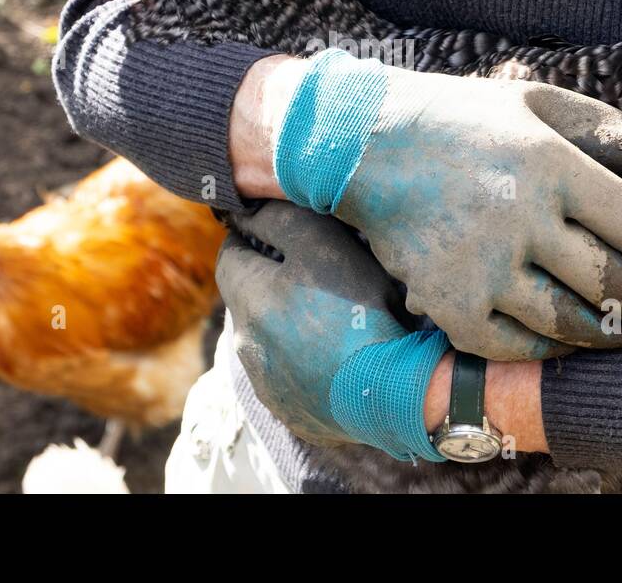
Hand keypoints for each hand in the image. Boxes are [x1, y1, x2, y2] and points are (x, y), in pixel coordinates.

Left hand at [218, 201, 448, 459]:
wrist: (393, 391)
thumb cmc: (358, 309)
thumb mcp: (322, 245)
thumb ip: (278, 220)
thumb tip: (247, 211)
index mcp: (248, 301)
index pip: (228, 257)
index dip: (249, 239)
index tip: (272, 232)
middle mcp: (245, 345)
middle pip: (247, 299)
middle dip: (269, 282)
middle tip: (310, 274)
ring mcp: (265, 383)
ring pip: (264, 339)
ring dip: (284, 323)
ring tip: (328, 317)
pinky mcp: (287, 410)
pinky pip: (284, 374)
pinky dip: (299, 360)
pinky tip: (334, 355)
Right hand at [333, 68, 621, 360]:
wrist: (365, 145)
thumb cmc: (462, 119)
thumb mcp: (537, 102)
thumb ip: (608, 129)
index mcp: (551, 164)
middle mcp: (521, 218)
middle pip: (615, 285)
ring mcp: (482, 266)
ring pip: (570, 324)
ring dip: (611, 335)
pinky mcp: (449, 302)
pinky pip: (516, 346)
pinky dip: (551, 349)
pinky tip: (568, 339)